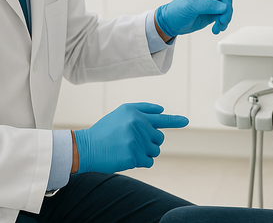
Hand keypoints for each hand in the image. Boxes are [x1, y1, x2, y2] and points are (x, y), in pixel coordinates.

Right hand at [73, 102, 188, 173]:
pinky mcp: (134, 156)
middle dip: (150, 142)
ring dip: (145, 152)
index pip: (160, 118)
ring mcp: (136, 140)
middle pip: (159, 138)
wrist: (86, 148)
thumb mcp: (121, 113)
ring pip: (155, 151)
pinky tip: (127, 157)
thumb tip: (162, 110)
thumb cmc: (105, 131)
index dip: (175, 121)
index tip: (186, 121)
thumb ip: (142, 109)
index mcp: (135, 113)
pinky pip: (148, 162)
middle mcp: (137, 124)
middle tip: (132, 142)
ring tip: (128, 149)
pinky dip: (141, 162)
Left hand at [155, 0, 245, 37]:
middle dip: (226, 10)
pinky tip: (216, 29)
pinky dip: (222, 24)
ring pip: (227, 9)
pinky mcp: (213, 14)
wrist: (172, 23)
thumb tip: (223, 8)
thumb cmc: (177, 10)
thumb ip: (208, 6)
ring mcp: (212, 4)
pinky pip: (224, 17)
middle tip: (221, 20)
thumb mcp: (191, 6)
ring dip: (225, 19)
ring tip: (218, 27)